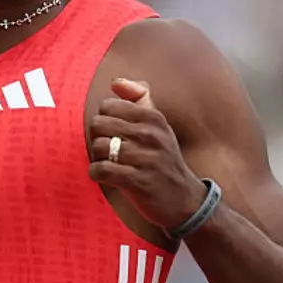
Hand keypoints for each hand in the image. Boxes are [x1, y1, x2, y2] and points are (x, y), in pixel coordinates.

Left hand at [89, 78, 206, 230]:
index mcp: (153, 117)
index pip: (108, 105)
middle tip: (108, 151)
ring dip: (98, 158)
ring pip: (99, 147)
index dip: (104, 121)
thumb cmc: (164, 160)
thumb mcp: (158, 126)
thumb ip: (139, 99)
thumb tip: (117, 82)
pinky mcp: (139, 181)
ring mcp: (146, 158)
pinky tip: (105, 176)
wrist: (185, 200)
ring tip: (110, 164)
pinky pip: (102, 170)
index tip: (113, 134)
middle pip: (99, 124)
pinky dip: (96, 173)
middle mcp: (151, 134)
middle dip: (98, 138)